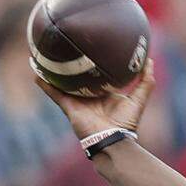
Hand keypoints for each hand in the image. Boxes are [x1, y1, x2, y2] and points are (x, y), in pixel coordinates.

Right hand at [34, 58, 156, 139]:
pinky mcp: (68, 107)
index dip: (94, 64)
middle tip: (65, 46)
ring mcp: (77, 100)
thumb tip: (149, 61)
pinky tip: (36, 74)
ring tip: (45, 56)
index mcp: (104, 92)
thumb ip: (145, 82)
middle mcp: (89, 95)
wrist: (112, 139)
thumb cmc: (126, 122)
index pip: (98, 75)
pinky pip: (54, 93)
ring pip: (63, 82)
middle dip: (71, 65)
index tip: (92, 48)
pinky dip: (45, 85)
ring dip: (54, 72)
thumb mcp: (139, 99)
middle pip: (78, 77)